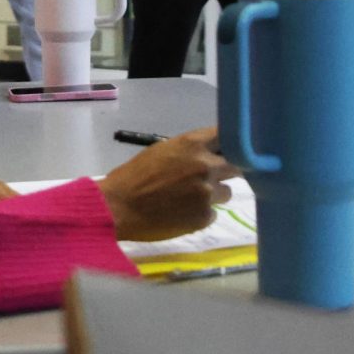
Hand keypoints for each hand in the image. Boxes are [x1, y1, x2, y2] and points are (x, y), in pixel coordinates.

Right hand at [97, 127, 238, 241]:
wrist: (118, 207)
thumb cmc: (133, 176)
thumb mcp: (161, 152)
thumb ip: (187, 152)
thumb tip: (206, 155)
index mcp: (192, 145)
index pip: (226, 136)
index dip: (230, 144)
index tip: (229, 149)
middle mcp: (206, 165)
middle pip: (235, 165)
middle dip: (227, 171)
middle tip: (213, 177)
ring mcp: (207, 192)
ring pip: (226, 192)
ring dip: (214, 194)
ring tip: (190, 200)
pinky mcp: (205, 216)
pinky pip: (212, 213)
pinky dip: (201, 214)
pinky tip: (181, 214)